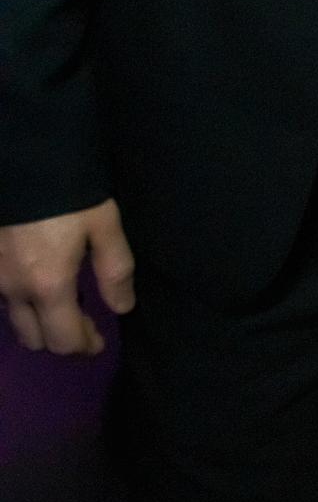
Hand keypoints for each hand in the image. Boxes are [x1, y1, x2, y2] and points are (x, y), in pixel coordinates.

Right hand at [0, 198, 134, 354]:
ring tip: (63, 304)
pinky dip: (22, 301)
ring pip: (15, 320)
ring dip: (39, 323)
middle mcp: (14, 290)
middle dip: (60, 339)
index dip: (84, 347)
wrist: (25, 154)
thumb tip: (122, 308)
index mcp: (48, 286)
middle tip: (83, 325)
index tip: (99, 341)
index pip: (63, 340)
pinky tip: (39, 281)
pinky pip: (3, 296)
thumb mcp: (104, 224)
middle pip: (35, 339)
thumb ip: (114, 270)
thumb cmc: (70, 189)